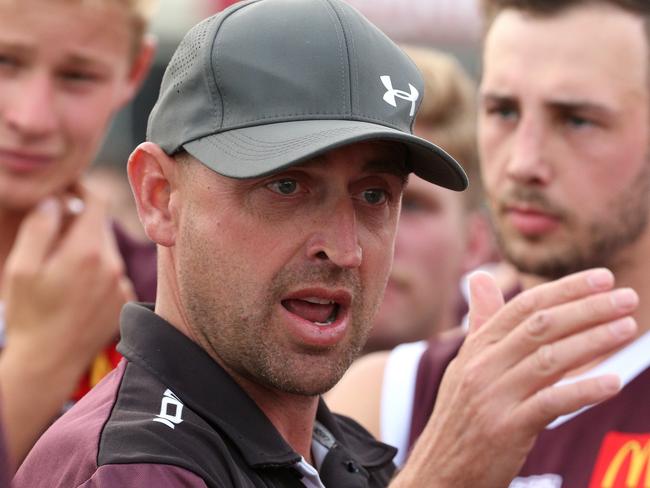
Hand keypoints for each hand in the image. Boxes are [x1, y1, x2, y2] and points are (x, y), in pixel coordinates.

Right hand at [0, 186, 133, 468]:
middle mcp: (113, 265)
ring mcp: (122, 284)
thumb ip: (41, 227)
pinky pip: (113, 274)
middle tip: (52, 236)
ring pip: (107, 251)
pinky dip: (97, 272)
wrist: (48, 363)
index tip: (66, 190)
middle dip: (78, 223)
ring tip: (60, 273)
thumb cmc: (29, 315)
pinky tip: (75, 292)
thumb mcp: (22, 268)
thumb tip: (57, 200)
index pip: (98, 202)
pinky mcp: (125, 301)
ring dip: (88, 250)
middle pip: (100, 227)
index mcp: (87, 251)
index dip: (81, 190)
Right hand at [391, 269, 637, 486]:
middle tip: (626, 297)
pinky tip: (613, 382)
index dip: (565, 289)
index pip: (524, 306)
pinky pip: (550, 403)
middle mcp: (483, 366)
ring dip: (593, 340)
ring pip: (549, 359)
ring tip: (628, 328)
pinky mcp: (506, 429)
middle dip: (587, 308)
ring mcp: (494, 396)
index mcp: (477, 348)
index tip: (602, 278)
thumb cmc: (460, 414)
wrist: (439, 468)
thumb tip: (481, 277)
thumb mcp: (465, 364)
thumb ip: (481, 322)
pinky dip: (583, 391)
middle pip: (541, 326)